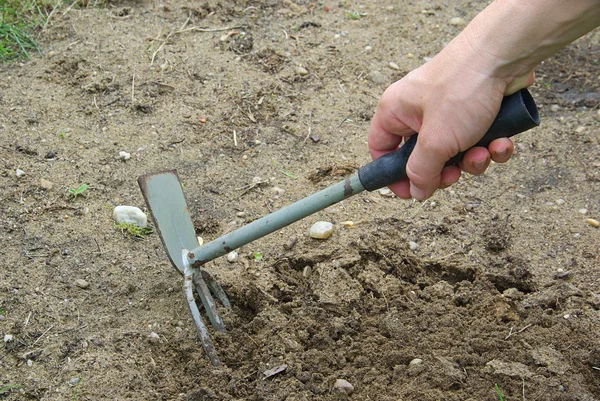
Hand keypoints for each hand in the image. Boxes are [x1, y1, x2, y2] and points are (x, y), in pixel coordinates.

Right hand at [368, 34, 533, 199]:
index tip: (411, 192)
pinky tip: (502, 142)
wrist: (507, 55)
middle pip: (422, 157)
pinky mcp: (477, 112)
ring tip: (484, 152)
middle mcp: (419, 111)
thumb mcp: (436, 140)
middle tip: (454, 174)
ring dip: (472, 161)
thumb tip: (415, 192)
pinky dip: (491, 147)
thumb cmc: (462, 88)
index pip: (382, 149)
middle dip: (443, 170)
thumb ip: (421, 171)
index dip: (393, 174)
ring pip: (454, 153)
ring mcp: (449, 111)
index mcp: (396, 111)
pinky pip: (478, 141)